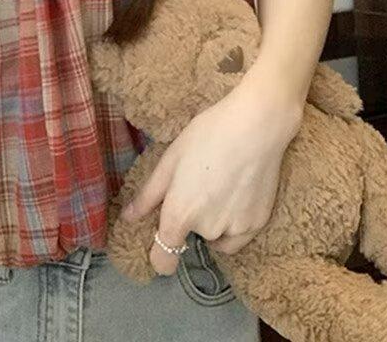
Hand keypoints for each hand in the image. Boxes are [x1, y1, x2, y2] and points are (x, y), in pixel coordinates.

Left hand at [119, 72, 301, 274]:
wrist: (255, 127)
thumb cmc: (207, 135)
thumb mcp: (170, 160)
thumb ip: (148, 195)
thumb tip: (129, 218)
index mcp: (180, 214)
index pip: (164, 260)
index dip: (160, 256)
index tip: (162, 241)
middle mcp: (207, 230)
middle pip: (192, 235)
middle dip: (192, 217)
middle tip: (200, 182)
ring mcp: (235, 230)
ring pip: (216, 236)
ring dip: (214, 221)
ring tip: (221, 184)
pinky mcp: (257, 225)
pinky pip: (237, 235)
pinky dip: (234, 223)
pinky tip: (237, 193)